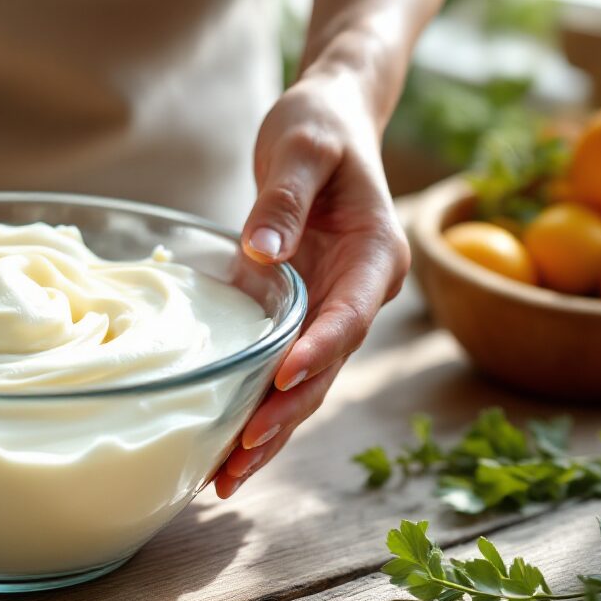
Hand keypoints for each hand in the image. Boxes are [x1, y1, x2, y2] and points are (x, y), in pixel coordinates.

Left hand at [213, 68, 409, 497]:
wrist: (329, 123)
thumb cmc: (319, 128)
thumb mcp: (302, 145)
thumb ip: (284, 196)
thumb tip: (262, 251)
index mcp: (374, 254)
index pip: (348, 313)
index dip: (318, 350)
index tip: (282, 379)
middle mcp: (360, 292)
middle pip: (326, 367)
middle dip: (285, 416)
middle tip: (241, 457)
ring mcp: (332, 309)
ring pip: (305, 384)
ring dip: (270, 431)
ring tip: (226, 478)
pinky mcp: (303, 316)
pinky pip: (283, 371)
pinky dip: (258, 410)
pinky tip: (225, 449)